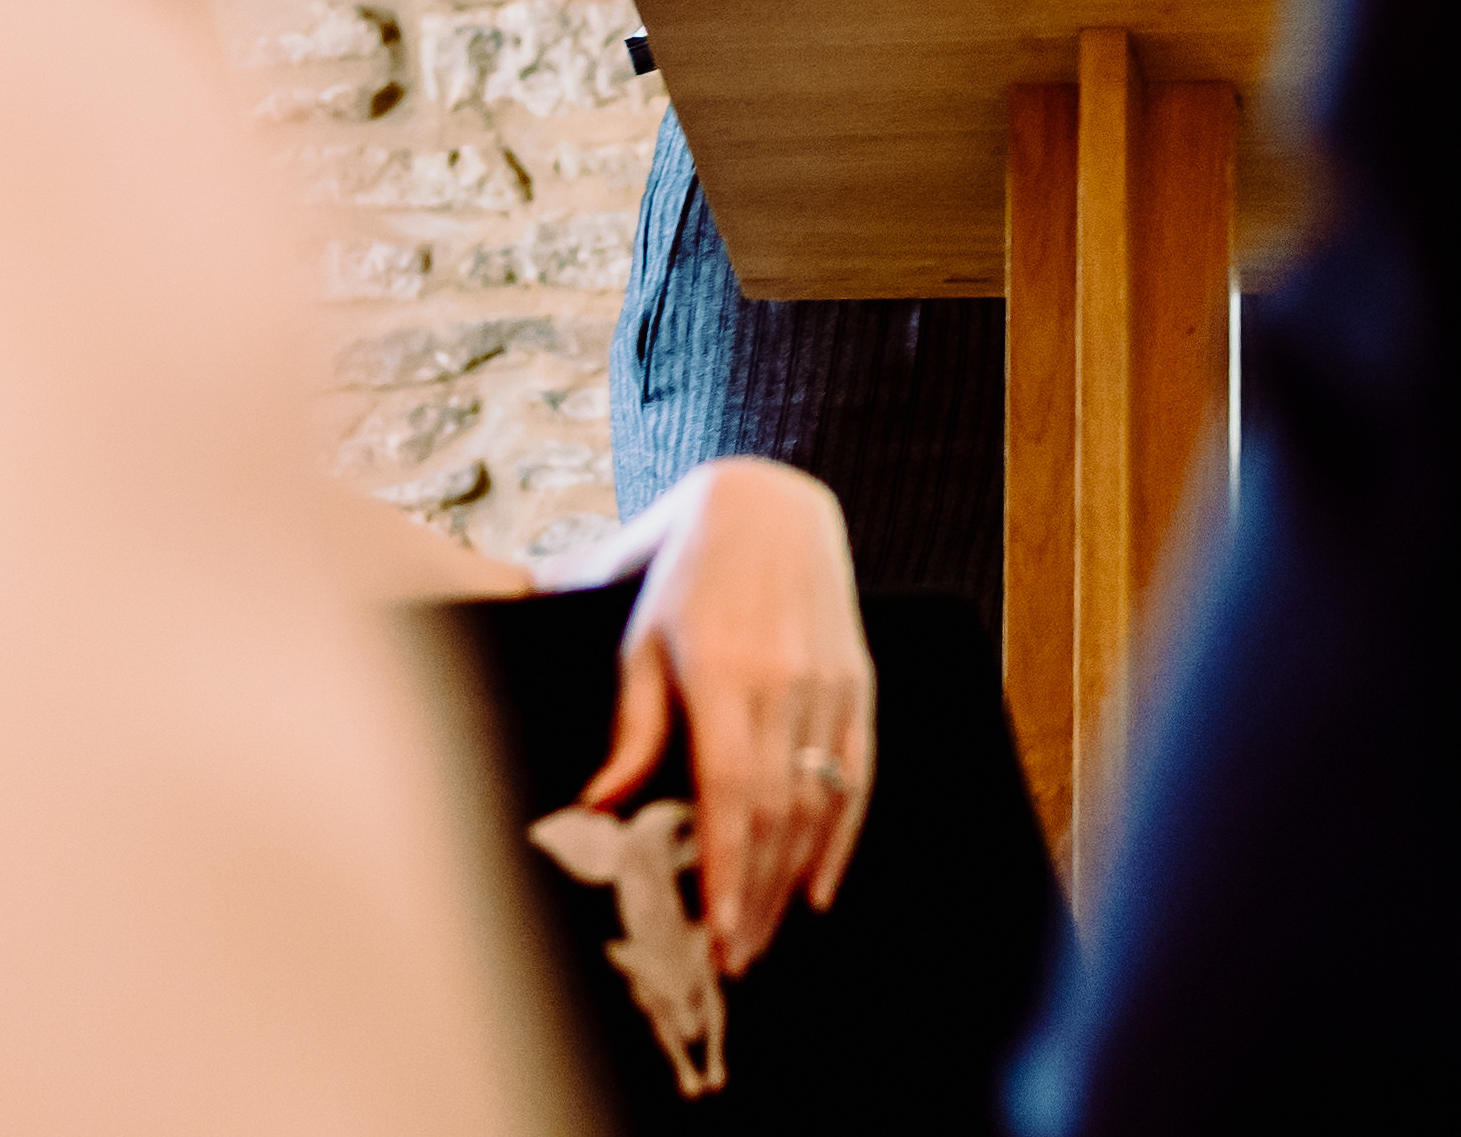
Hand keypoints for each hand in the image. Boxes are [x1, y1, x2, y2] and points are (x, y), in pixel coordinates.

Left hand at [579, 459, 875, 974]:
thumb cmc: (682, 570)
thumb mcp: (638, 637)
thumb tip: (603, 805)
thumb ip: (632, 726)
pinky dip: (843, 834)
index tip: (713, 931)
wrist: (765, 500)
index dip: (726, 870)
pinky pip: (857, 771)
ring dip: (794, 877)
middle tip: (734, 959)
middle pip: (778, 812)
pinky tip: (820, 884)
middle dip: (757, 895)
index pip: (731, 794)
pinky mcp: (857, 678)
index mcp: (724, 671)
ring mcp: (831, 680)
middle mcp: (786, 681)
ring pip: (819, 801)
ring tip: (766, 935)